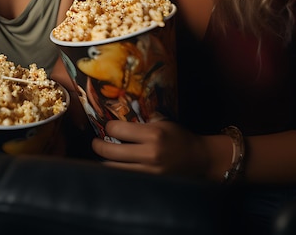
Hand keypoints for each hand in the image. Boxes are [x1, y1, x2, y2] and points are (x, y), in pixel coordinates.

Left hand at [92, 119, 209, 176]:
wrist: (200, 160)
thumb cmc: (180, 137)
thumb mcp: (162, 121)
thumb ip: (142, 118)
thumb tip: (118, 112)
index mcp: (152, 134)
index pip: (117, 129)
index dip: (108, 126)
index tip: (107, 126)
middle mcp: (149, 154)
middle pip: (110, 152)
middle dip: (98, 146)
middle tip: (95, 142)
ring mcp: (149, 172)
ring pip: (115, 169)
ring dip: (105, 162)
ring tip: (103, 155)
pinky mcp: (151, 183)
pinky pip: (126, 178)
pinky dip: (117, 173)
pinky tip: (114, 167)